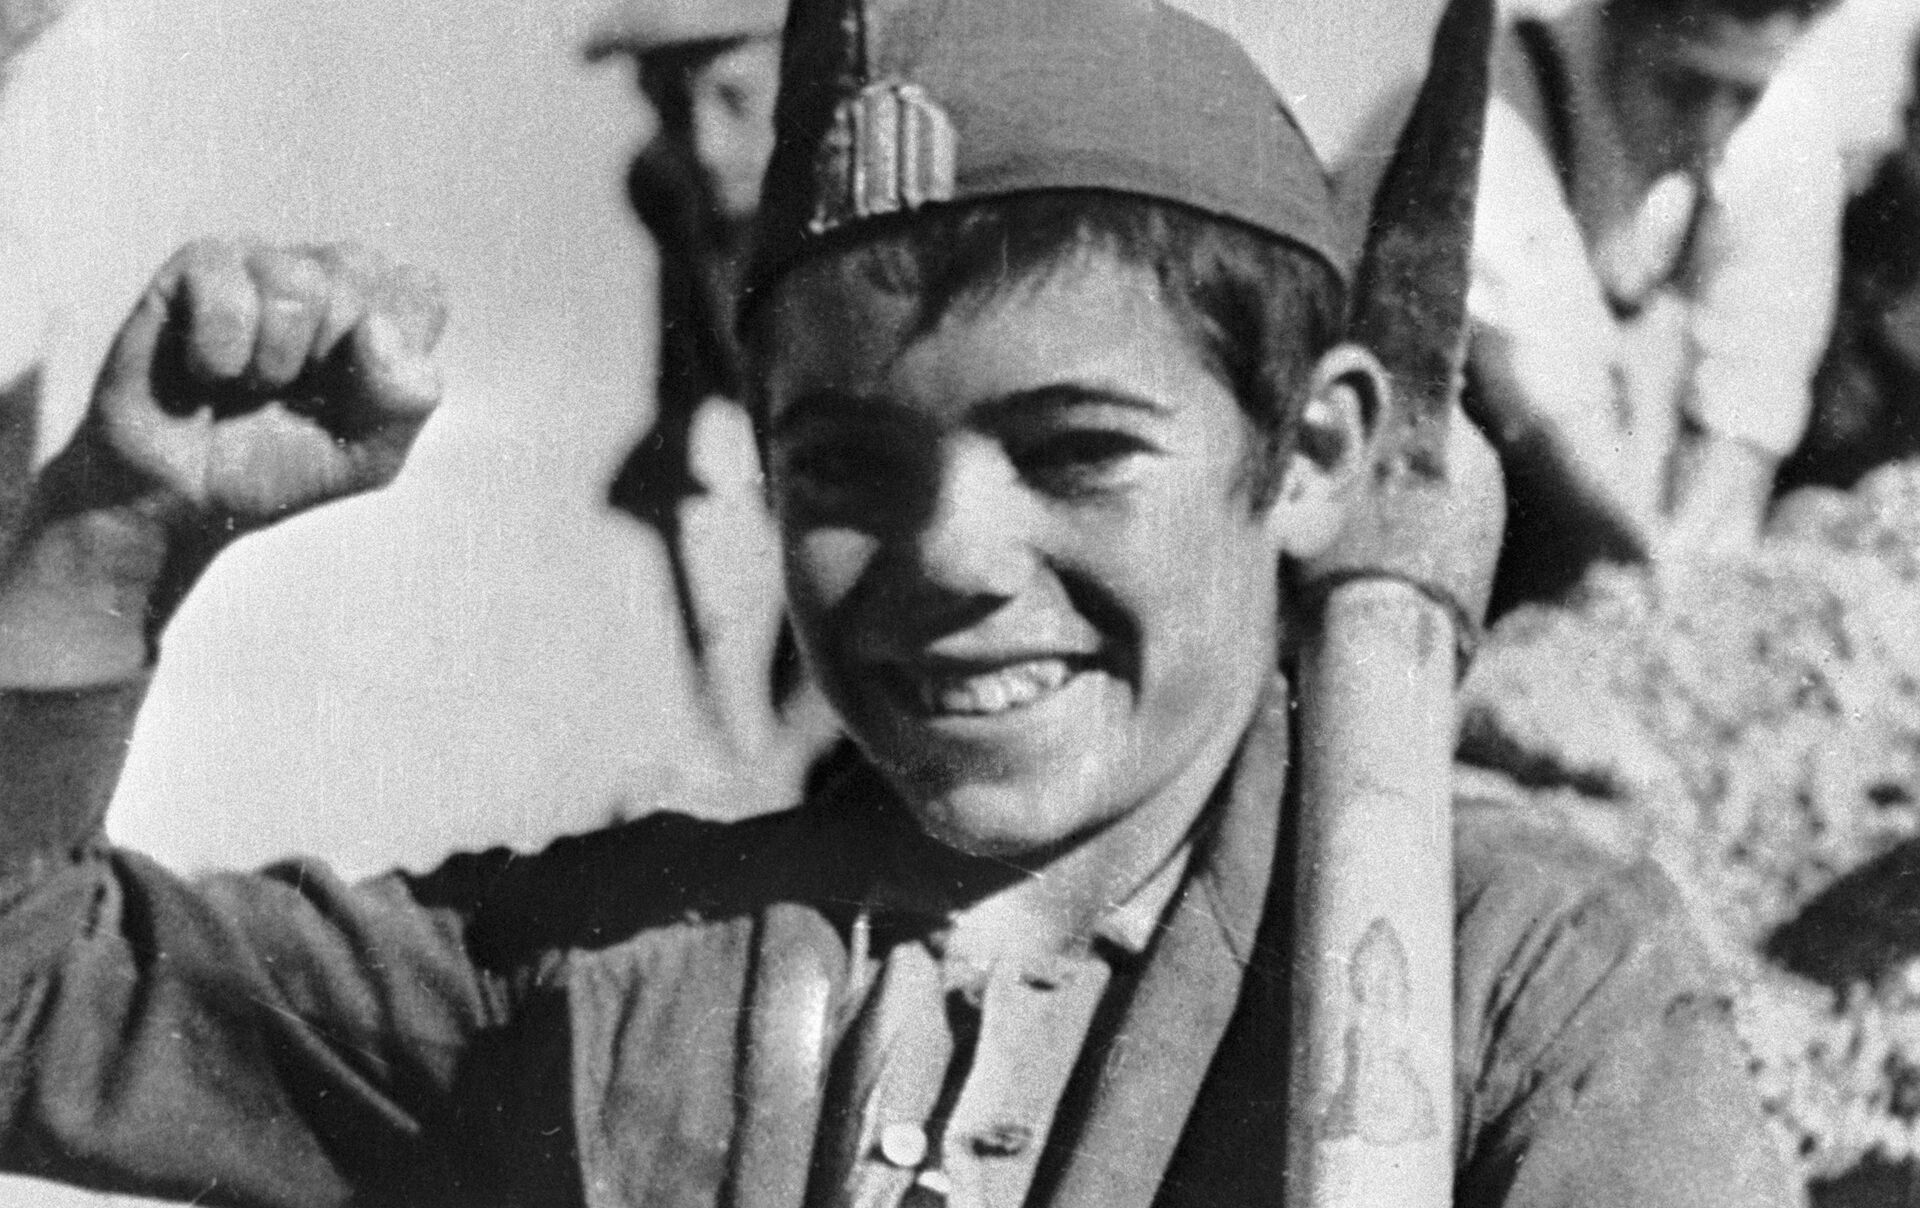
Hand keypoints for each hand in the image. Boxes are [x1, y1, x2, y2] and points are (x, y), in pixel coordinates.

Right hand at [0, 239, 446, 686]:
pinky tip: (207, 371)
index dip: (390, 355)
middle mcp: (326, 274)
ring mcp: (262, 263)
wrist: (182, 495)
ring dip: (274, 359)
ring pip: (297, 280)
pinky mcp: (196, 267)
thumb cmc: (279, 465)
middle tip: (292, 393)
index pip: (420, 292)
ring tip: (250, 384)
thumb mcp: (368, 456)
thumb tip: (376, 327)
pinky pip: (226, 284)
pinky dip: (220, 348)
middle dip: (330, 359)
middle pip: (360, 277)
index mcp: (380, 311)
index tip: (352, 397)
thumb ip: (406, 399)